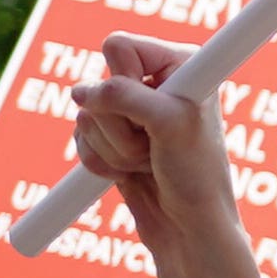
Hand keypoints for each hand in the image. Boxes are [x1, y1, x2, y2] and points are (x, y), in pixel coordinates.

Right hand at [65, 33, 274, 277]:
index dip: (123, 81)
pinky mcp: (113, 139)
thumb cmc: (196, 175)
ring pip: (85, 116)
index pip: (118, 46)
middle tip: (153, 145)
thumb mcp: (169, 125)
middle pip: (96, 84)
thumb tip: (80, 92)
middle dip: (117, 123)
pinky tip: (130, 173)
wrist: (190, 231)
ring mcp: (131, 112)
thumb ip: (125, 96)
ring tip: (148, 162)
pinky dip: (100, 162)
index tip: (153, 109)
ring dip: (113, 148)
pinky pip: (80, 140)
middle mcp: (154, 81)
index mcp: (179, 62)